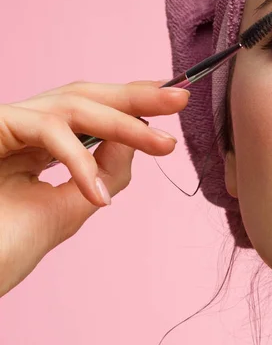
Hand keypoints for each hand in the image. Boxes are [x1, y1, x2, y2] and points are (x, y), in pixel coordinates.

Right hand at [0, 80, 188, 296]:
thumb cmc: (5, 248)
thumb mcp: (70, 208)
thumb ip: (104, 173)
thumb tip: (138, 140)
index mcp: (38, 145)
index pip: (90, 114)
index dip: (131, 105)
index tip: (173, 104)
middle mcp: (22, 129)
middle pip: (84, 96)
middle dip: (135, 97)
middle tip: (180, 99)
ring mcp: (5, 126)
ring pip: (71, 106)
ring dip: (123, 125)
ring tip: (164, 145)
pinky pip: (46, 131)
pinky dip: (77, 161)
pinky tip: (96, 195)